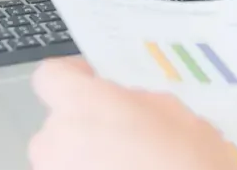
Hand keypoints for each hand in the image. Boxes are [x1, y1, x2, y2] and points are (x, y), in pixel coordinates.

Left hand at [29, 57, 236, 169]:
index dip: (73, 76)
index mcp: (82, 105)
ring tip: (131, 166)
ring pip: (65, 158)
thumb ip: (141, 103)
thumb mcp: (180, 118)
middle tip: (130, 137)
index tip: (95, 81)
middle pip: (61, 122)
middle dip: (89, 126)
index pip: (51, 76)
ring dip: (89, 159)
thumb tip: (130, 107)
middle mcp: (56, 140)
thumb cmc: (186, 165)